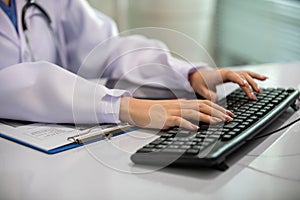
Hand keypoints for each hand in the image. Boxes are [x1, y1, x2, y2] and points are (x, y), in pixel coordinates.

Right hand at [119, 97, 233, 129]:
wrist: (138, 109)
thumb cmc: (153, 110)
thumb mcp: (171, 108)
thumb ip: (182, 109)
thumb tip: (193, 112)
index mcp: (183, 103)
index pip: (204, 103)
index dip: (217, 108)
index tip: (227, 114)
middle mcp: (180, 105)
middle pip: (203, 107)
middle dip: (218, 112)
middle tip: (229, 118)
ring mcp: (173, 111)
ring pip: (194, 112)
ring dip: (207, 117)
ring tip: (218, 122)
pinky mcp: (165, 118)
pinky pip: (178, 120)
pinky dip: (187, 124)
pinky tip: (195, 128)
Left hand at [189, 68, 267, 100]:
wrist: (197, 76)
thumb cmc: (199, 82)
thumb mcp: (200, 88)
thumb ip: (207, 93)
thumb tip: (215, 98)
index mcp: (222, 74)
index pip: (233, 76)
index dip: (240, 80)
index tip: (245, 85)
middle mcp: (228, 72)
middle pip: (243, 76)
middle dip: (250, 85)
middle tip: (254, 96)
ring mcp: (232, 73)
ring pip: (247, 74)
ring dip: (255, 81)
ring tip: (261, 90)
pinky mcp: (233, 75)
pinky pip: (246, 75)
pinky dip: (255, 76)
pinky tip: (264, 79)